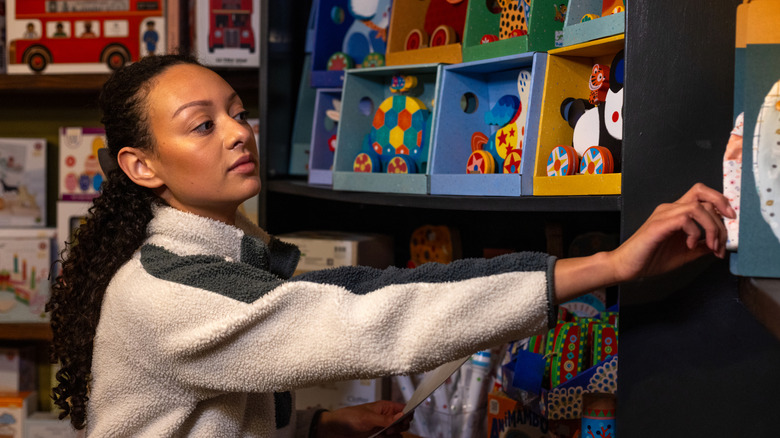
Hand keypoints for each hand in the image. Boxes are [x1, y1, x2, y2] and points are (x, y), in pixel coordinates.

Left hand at [316, 400, 409, 437]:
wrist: (334, 430)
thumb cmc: (348, 418)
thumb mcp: (367, 418)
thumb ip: (385, 419)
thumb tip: (401, 416)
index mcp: (384, 407)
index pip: (403, 408)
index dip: (407, 414)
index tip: (403, 420)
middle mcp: (385, 417)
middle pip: (403, 422)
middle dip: (400, 426)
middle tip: (390, 430)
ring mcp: (382, 428)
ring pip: (397, 433)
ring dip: (394, 435)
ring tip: (383, 434)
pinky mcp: (377, 437)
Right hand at [609, 183, 735, 282]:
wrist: (627, 266)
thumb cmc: (650, 259)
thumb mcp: (685, 253)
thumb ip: (701, 246)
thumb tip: (720, 245)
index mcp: (676, 213)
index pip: (702, 195)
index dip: (721, 203)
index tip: (731, 221)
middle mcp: (670, 209)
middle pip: (703, 195)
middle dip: (721, 218)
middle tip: (722, 241)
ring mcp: (664, 215)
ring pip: (698, 207)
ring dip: (711, 228)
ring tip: (710, 246)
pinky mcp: (658, 224)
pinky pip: (685, 219)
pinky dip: (695, 233)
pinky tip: (690, 245)